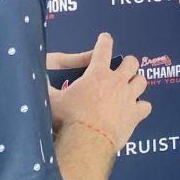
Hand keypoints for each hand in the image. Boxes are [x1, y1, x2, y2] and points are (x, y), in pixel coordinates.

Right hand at [49, 33, 150, 150]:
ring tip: (130, 86)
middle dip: (128, 63)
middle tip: (122, 68)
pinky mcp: (135, 114)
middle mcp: (116, 82)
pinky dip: (142, 107)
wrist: (86, 142)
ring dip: (136, 82)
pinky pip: (146, 106)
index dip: (104, 40)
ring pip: (142, 81)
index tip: (105, 37)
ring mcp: (129, 97)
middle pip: (131, 63)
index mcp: (96, 74)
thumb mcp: (51, 100)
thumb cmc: (67, 119)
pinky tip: (136, 109)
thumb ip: (45, 88)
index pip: (103, 49)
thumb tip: (34, 79)